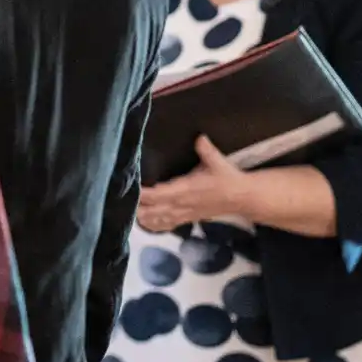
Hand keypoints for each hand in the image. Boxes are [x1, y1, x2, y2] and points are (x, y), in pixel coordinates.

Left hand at [136, 135, 252, 232]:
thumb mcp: (218, 162)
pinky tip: (144, 223)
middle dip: (136, 206)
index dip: (141, 193)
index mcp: (185, 190)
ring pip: (157, 219)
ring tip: (126, 211)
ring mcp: (184, 213)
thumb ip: (206, 150)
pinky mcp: (188, 218)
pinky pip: (167, 225)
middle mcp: (181, 204)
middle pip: (152, 209)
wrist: (242, 197)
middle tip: (120, 200)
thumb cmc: (228, 178)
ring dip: (142, 216)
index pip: (157, 194)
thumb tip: (200, 137)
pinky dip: (154, 225)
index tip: (129, 187)